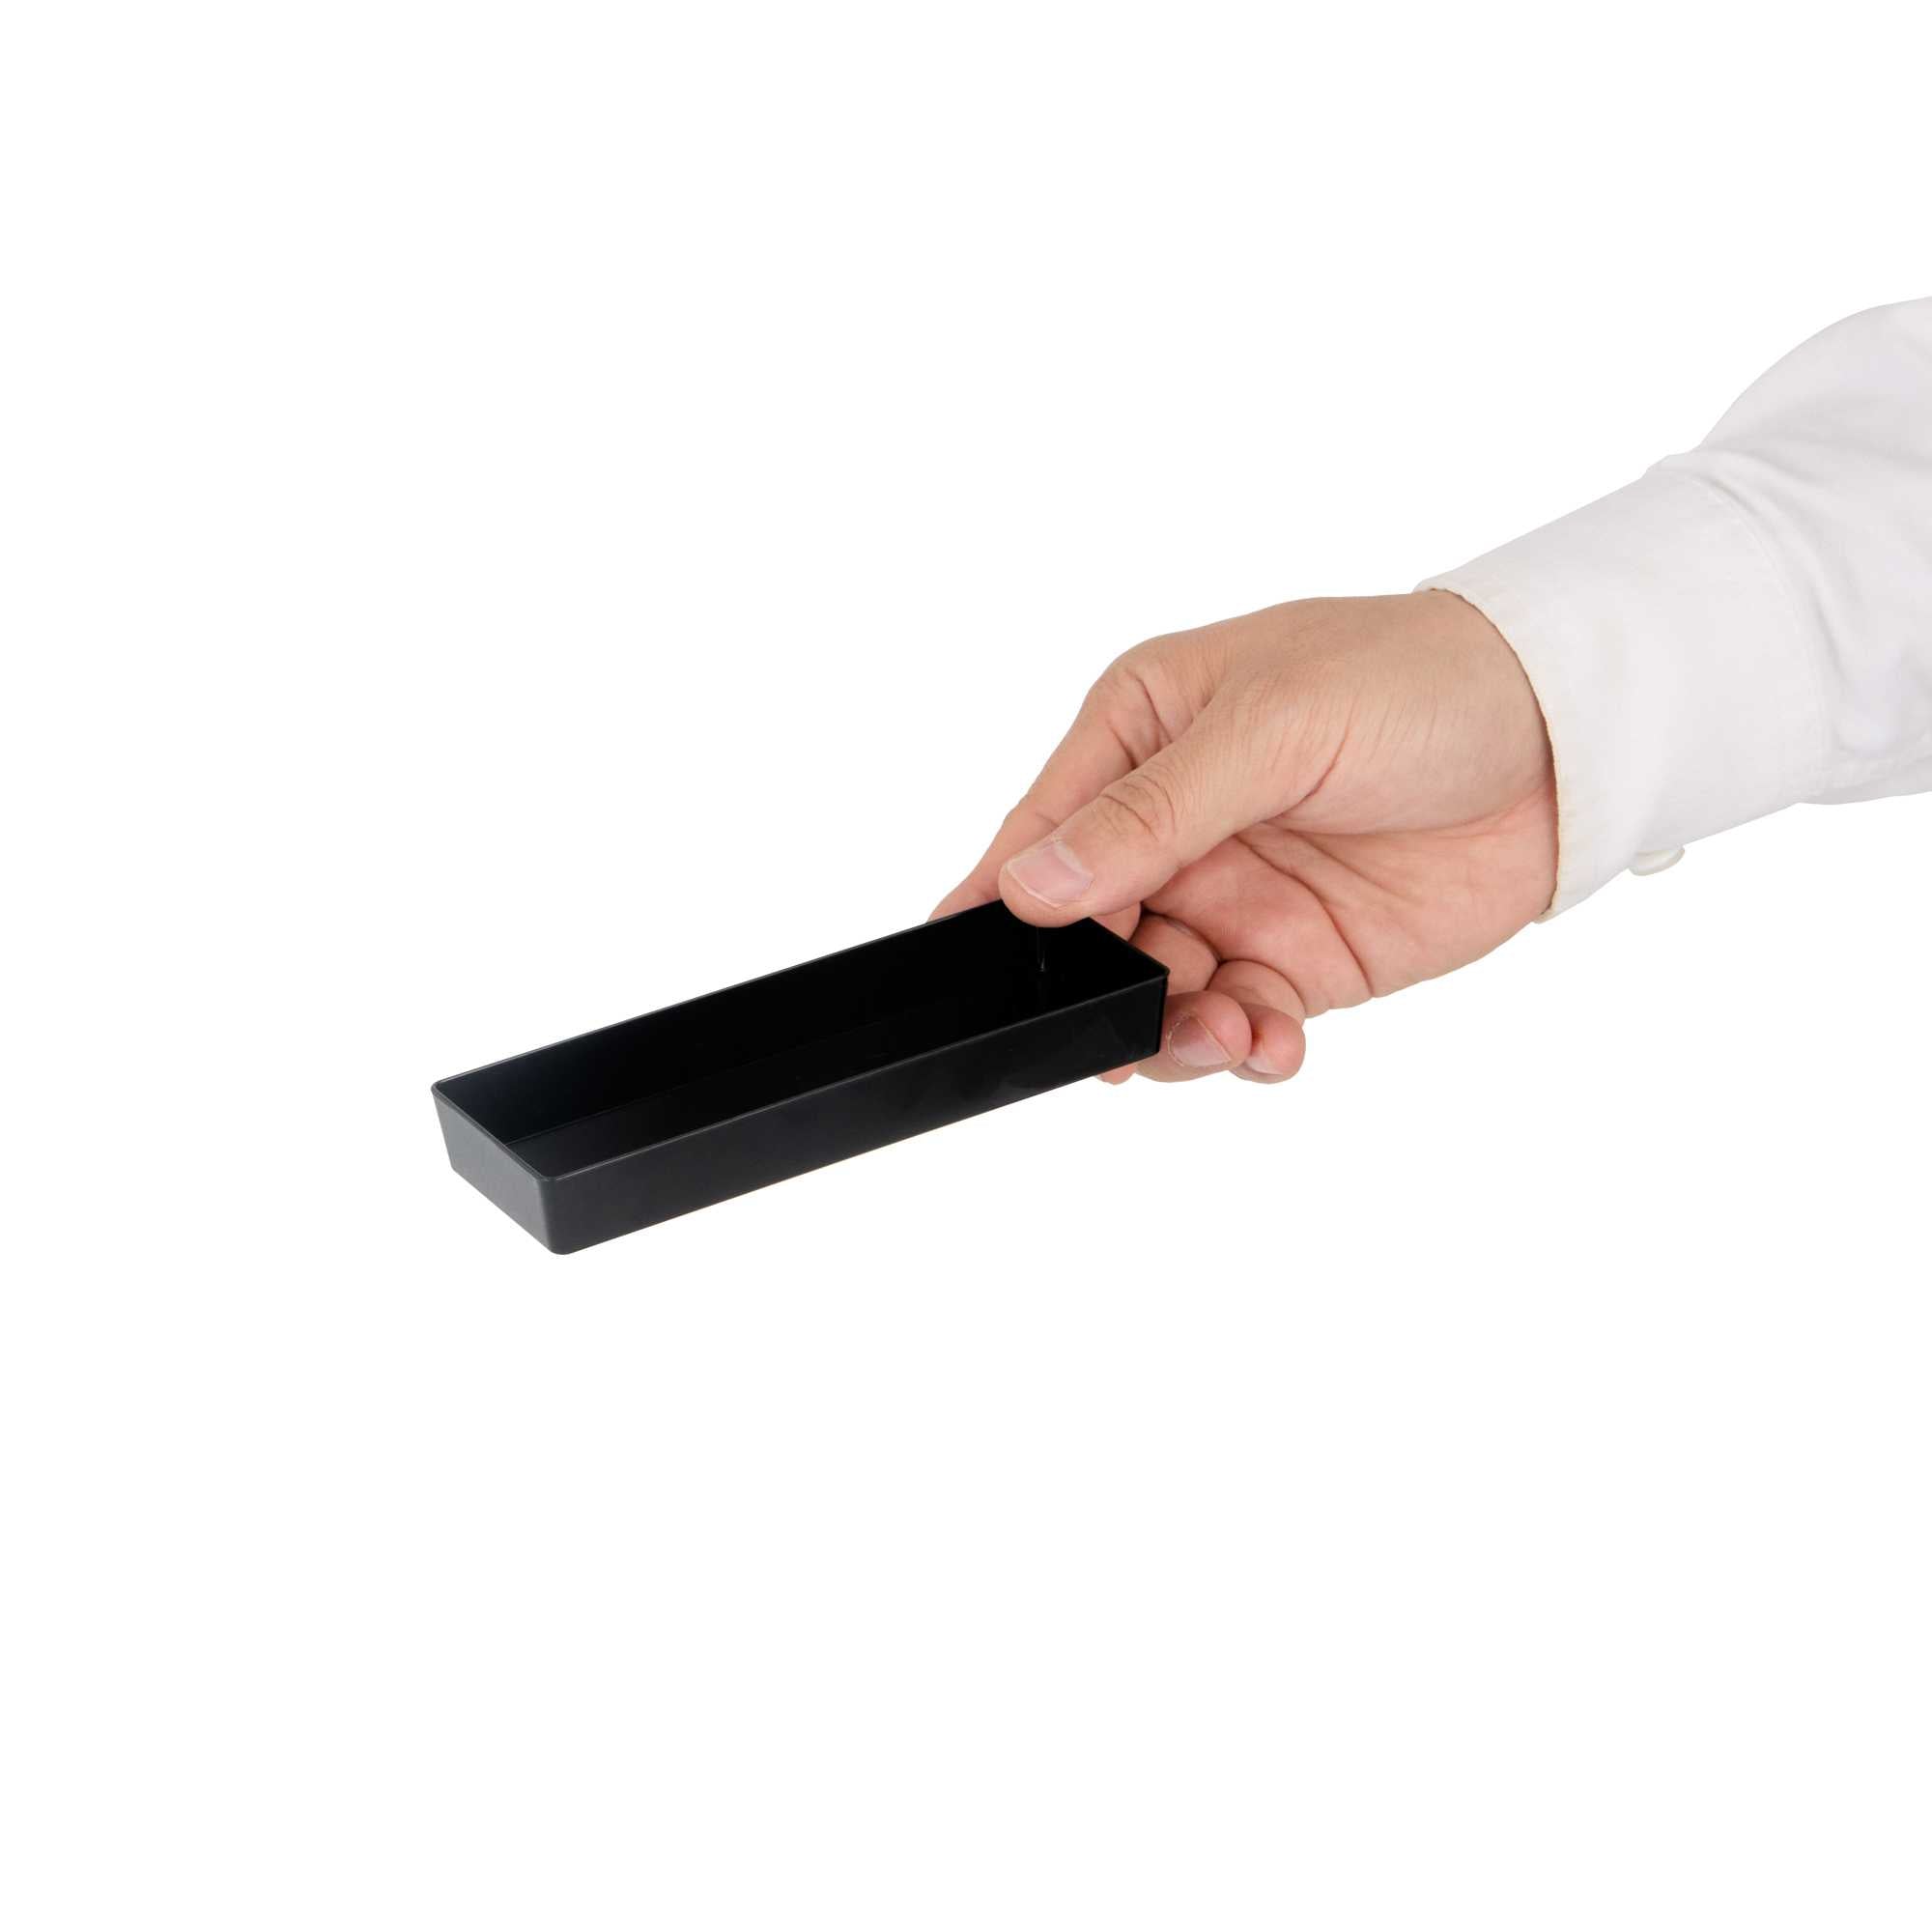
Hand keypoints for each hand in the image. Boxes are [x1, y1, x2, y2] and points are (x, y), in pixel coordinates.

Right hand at [933, 592, 1555, 1082]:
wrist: (1570, 740)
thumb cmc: (1421, 682)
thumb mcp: (1274, 727)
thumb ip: (1151, 813)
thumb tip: (1030, 888)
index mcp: (1140, 732)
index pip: (1038, 834)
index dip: (1001, 909)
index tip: (980, 983)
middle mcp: (1173, 823)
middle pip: (1086, 935)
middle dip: (1097, 989)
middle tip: (1128, 1025)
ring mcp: (1232, 897)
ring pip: (1154, 994)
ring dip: (1171, 1032)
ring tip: (1224, 1034)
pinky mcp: (1295, 960)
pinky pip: (1236, 1025)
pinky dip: (1242, 1050)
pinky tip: (1274, 1044)